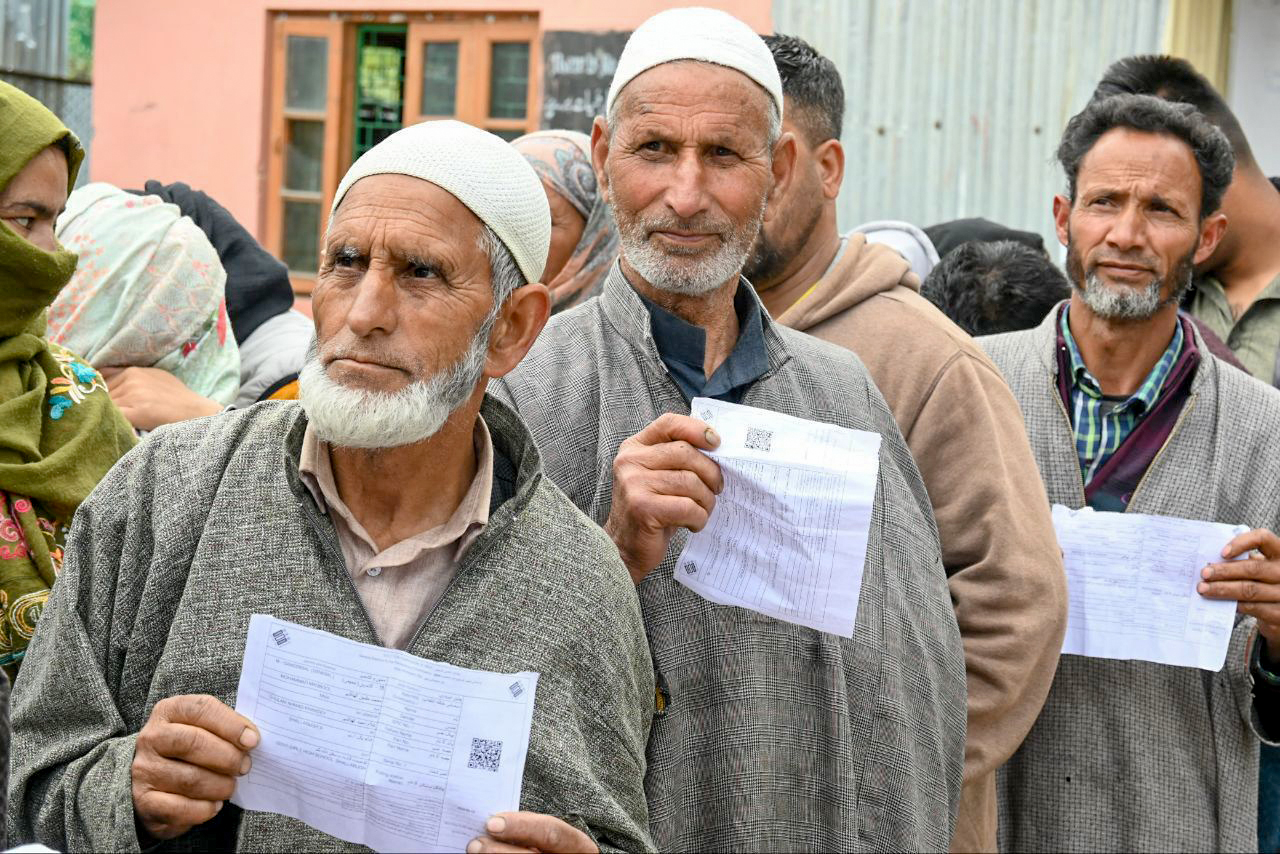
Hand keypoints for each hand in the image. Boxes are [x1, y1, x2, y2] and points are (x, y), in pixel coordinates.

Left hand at [101, 366, 222, 430]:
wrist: (197, 413)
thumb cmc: (179, 399)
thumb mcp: (156, 379)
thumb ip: (133, 379)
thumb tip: (109, 382)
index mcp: (134, 370)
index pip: (101, 378)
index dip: (97, 391)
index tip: (94, 398)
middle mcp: (131, 379)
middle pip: (101, 393)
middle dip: (100, 403)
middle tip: (99, 413)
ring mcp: (133, 394)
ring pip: (105, 405)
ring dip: (104, 414)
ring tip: (107, 422)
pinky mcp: (137, 411)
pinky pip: (113, 416)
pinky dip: (110, 421)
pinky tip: (113, 427)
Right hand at [132, 694, 259, 840]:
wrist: (152, 782)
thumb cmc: (189, 751)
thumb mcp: (205, 729)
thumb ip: (227, 728)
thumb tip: (252, 739)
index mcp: (169, 711)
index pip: (201, 709)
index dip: (230, 725)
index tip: (252, 741)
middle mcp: (151, 738)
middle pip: (193, 743)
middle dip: (227, 757)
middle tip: (245, 767)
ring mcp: (144, 770)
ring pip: (190, 779)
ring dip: (220, 786)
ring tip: (230, 787)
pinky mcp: (144, 801)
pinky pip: (180, 808)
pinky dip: (204, 809)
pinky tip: (214, 805)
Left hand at [467, 812, 598, 852]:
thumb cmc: (551, 847)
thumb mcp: (552, 836)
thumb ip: (530, 829)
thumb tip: (494, 822)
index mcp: (576, 845)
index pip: (551, 833)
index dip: (522, 826)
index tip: (493, 823)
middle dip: (499, 851)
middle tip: (475, 843)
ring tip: (474, 851)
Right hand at [604, 413, 722, 583]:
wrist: (625, 548)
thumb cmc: (652, 510)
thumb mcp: (660, 476)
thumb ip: (679, 458)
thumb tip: (717, 446)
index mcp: (635, 447)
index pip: (669, 424)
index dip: (697, 429)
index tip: (716, 443)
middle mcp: (630, 461)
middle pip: (686, 453)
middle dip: (710, 473)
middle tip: (717, 489)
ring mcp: (634, 484)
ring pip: (690, 482)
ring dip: (706, 500)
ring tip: (702, 510)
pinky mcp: (642, 508)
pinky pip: (687, 507)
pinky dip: (699, 518)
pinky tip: (693, 524)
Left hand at [1198, 529, 1279, 649]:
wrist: (1278, 607)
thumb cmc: (1262, 580)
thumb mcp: (1258, 566)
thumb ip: (1241, 561)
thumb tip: (1209, 562)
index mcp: (1279, 553)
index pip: (1263, 538)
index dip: (1242, 543)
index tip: (1222, 553)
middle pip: (1253, 568)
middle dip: (1224, 571)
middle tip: (1204, 574)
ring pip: (1250, 590)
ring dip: (1223, 589)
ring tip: (1203, 589)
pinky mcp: (1279, 613)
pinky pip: (1252, 607)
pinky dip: (1232, 604)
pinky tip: (1218, 602)